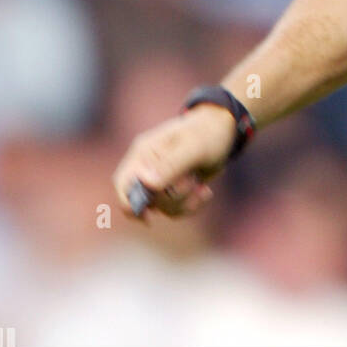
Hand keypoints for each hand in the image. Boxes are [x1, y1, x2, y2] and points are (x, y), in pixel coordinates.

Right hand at [112, 104, 236, 219]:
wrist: (224, 130)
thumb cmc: (208, 133)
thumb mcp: (194, 147)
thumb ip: (170, 165)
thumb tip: (147, 183)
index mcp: (144, 152)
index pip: (122, 182)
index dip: (128, 202)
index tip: (147, 215)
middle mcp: (147, 166)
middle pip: (145, 201)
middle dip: (171, 200)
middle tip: (191, 183)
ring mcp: (159, 178)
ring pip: (161, 208)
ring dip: (184, 203)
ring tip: (202, 188)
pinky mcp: (172, 188)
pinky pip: (174, 209)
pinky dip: (191, 205)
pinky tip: (204, 191)